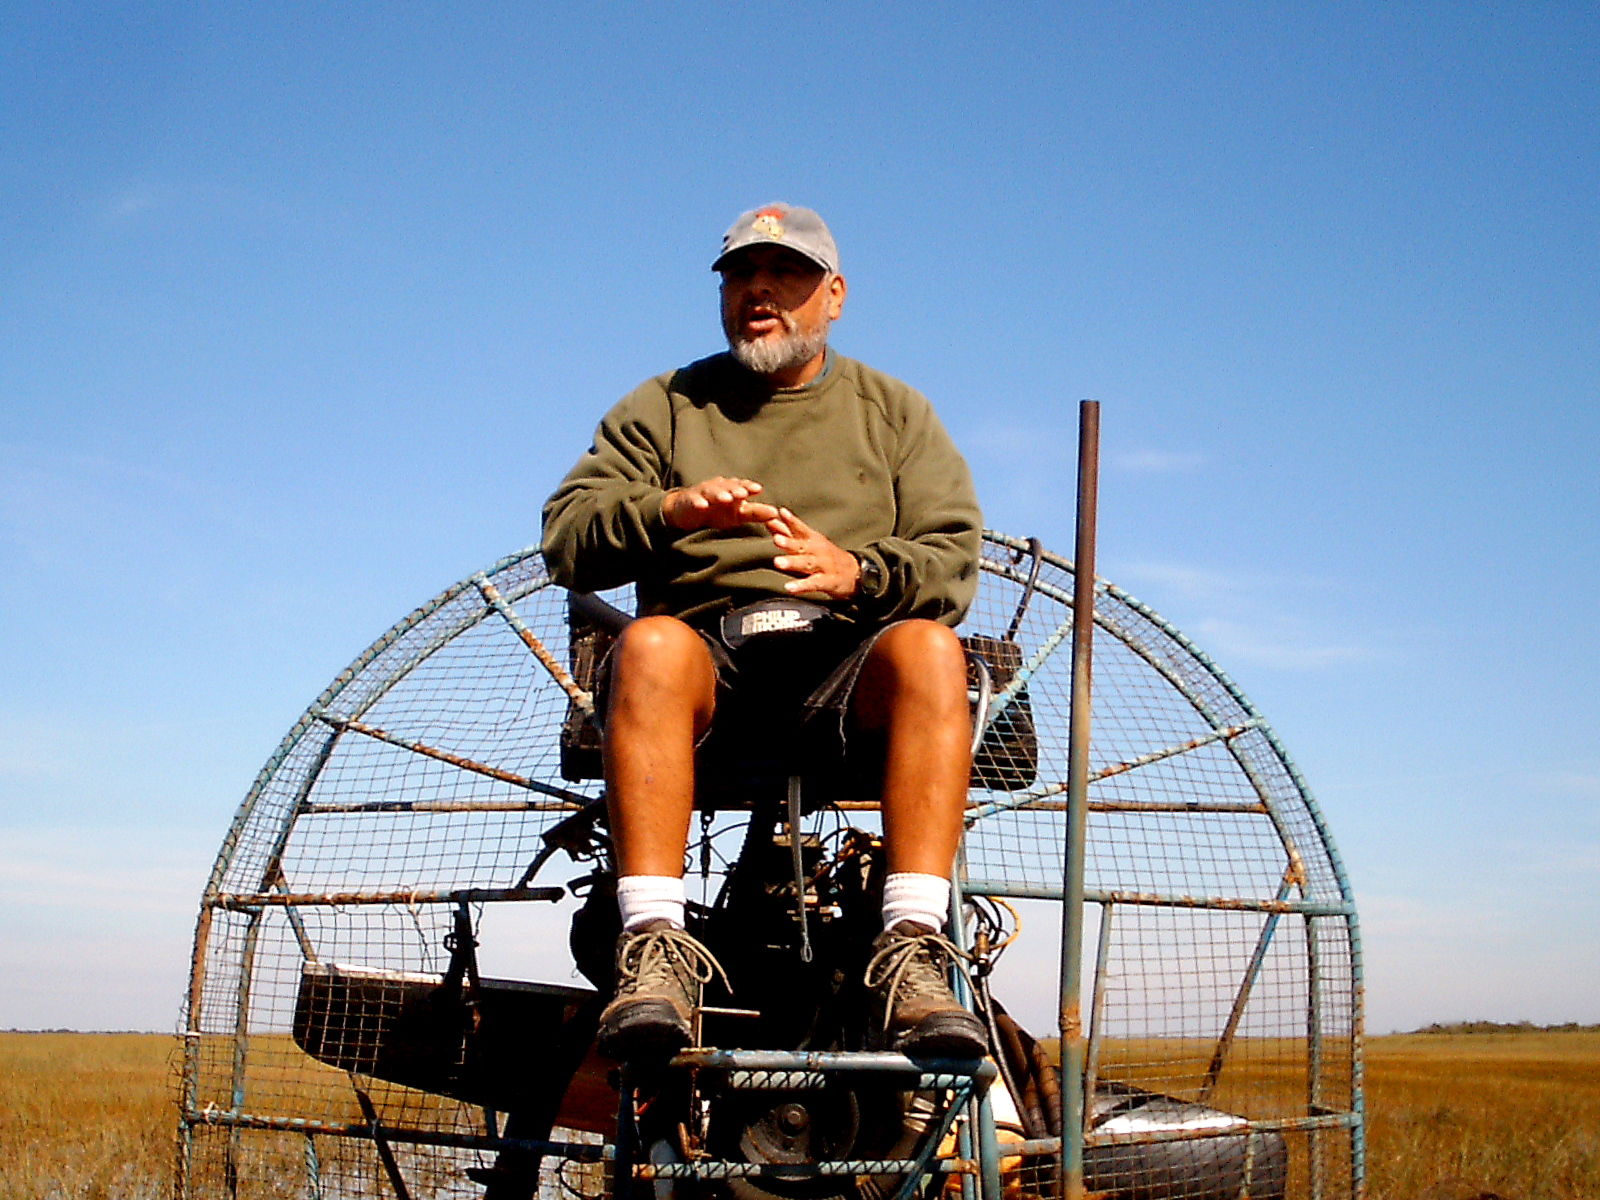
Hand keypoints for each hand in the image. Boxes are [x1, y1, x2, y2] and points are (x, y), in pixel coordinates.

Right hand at [663, 477, 780, 531]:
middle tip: (743, 493)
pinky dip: (698, 502)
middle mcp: (719, 487)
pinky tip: (702, 506)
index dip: (749, 486)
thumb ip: (756, 513)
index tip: (758, 489)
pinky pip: (694, 500)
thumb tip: (776, 513)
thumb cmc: (717, 512)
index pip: (742, 486)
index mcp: (731, 489)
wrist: (688, 512)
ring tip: (726, 498)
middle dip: (735, 489)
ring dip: (719, 494)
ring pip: (711, 491)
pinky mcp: (689, 500)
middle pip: (727, 486)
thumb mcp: (738, 514)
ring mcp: (703, 493)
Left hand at [767, 507, 860, 599]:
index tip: (779, 513)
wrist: (854, 572)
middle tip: (776, 539)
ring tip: (778, 562)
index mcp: (812, 539)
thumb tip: (770, 519)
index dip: (790, 520)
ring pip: (807, 563)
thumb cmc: (826, 555)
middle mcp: (818, 550)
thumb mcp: (810, 541)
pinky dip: (802, 586)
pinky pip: (814, 583)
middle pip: (802, 545)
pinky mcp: (828, 582)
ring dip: (793, 562)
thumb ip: (789, 532)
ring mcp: (824, 566)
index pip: (800, 528)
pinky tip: (790, 587)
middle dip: (789, 542)